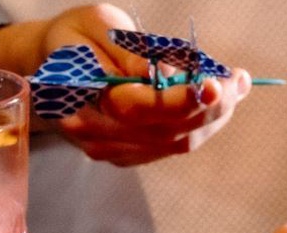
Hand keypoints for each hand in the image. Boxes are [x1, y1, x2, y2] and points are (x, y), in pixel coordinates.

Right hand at [34, 4, 250, 165]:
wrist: (47, 66)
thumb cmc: (75, 37)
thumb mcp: (98, 24)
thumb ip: (132, 51)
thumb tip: (169, 73)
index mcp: (84, 97)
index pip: (142, 107)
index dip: (184, 99)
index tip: (218, 83)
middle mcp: (98, 133)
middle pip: (169, 129)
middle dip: (212, 105)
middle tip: (239, 80)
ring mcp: (113, 150)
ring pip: (178, 142)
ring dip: (214, 116)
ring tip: (236, 86)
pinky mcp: (127, 155)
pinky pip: (174, 145)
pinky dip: (202, 124)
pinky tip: (218, 102)